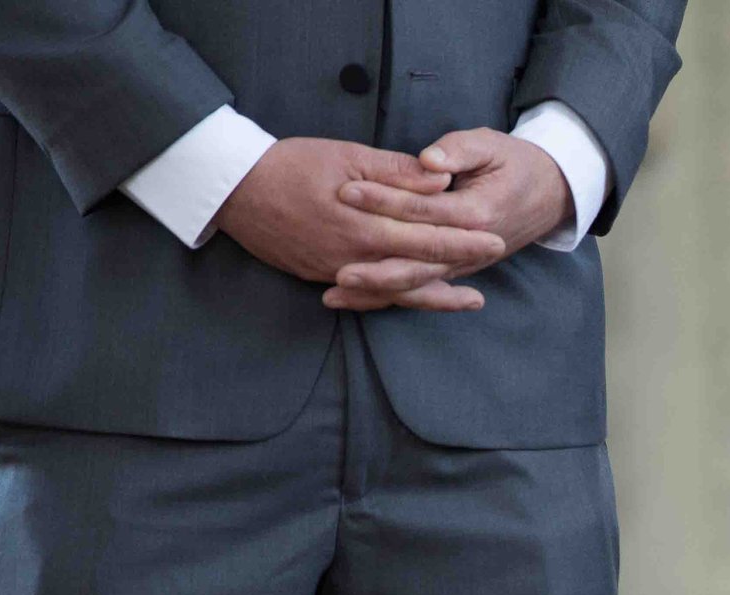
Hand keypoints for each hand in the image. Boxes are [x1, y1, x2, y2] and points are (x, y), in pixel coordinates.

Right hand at [213, 138, 504, 311]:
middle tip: (496, 257)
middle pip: (420, 266)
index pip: (427, 234)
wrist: (233, 190)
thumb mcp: (345, 157)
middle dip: (461, 263)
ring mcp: (339, 272)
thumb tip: (440, 179)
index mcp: (366, 224)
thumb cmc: (289, 164)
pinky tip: (417, 299)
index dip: (464, 236)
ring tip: (471, 300)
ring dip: (436, 297)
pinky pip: (369, 295)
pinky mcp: (323, 277)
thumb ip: (395, 173)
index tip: (495, 233)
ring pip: (398, 291)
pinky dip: (396, 299)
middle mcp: (356, 256)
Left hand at [324, 128, 575, 311]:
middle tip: (337, 267)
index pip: (423, 210)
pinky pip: (421, 290)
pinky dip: (390, 298)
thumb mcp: (491, 145)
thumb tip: (429, 161)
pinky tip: (357, 301)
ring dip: (377, 293)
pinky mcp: (456, 270)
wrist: (549, 194)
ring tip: (336, 295)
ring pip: (417, 284)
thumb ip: (459, 150)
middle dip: (376, 268)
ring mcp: (464, 264)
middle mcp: (471, 248)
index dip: (383, 200)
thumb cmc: (516, 164)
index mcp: (477, 214)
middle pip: (417, 262)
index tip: (345, 191)